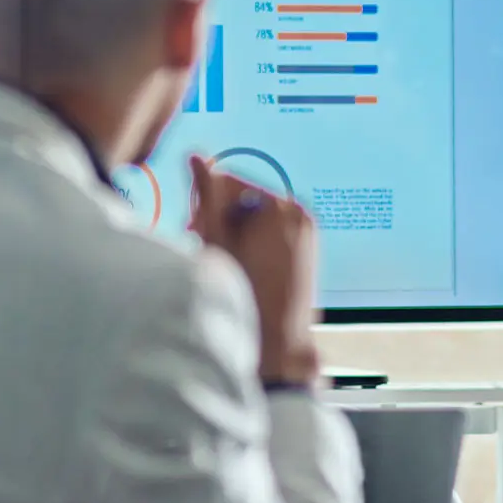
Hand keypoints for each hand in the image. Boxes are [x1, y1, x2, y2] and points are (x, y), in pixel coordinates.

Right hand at [189, 156, 320, 385]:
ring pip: (258, 216)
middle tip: (204, 245)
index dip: (206, 203)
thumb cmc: (243, 295)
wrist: (277, 347)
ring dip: (235, 230)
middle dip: (221, 217)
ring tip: (223, 259)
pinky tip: (242, 266)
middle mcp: (300, 214)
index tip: (194, 227)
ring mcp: (308, 232)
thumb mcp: (216, 240)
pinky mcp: (308, 250)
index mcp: (281, 207)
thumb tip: (196, 155)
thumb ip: (206, 194)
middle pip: (246, 198)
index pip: (231, 182)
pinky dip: (254, 242)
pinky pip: (273, 232)